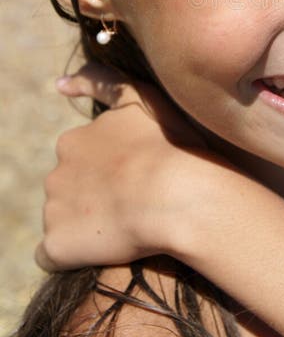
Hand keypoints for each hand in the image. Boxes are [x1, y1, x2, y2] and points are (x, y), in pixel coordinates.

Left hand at [37, 63, 211, 270]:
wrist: (177, 193)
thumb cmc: (169, 145)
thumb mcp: (140, 97)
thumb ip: (101, 81)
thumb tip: (58, 83)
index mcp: (73, 141)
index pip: (82, 158)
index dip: (111, 169)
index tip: (137, 176)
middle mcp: (56, 173)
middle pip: (70, 188)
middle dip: (94, 196)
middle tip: (134, 204)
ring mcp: (55, 212)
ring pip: (63, 220)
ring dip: (86, 225)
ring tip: (127, 230)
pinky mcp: (59, 246)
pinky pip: (53, 255)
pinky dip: (70, 254)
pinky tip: (100, 253)